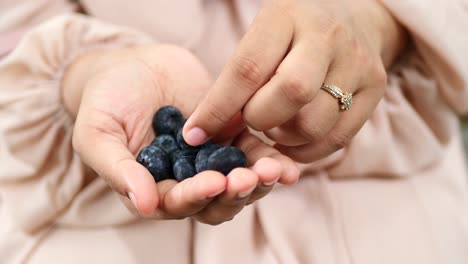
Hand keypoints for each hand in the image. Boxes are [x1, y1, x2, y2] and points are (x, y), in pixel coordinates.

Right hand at [63, 45, 298, 223]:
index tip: (213, 182)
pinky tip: (286, 163)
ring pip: (240, 183)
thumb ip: (116, 169)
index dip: (196, 197)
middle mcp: (186, 180)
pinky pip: (253, 153)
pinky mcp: (231, 135)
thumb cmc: (105, 101)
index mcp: (154, 188)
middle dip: (234, 193)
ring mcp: (211, 159)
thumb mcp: (96, 133)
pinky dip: (270, 160)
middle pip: (216, 202)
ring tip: (274, 170)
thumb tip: (144, 203)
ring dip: (259, 182)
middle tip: (248, 178)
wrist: (132, 66)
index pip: (177, 204)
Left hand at [183, 0, 406, 162]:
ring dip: (282, 138)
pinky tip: (292, 140)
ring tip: (274, 126)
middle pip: (289, 94)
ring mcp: (356, 62)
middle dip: (258, 120)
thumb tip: (205, 131)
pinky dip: (305, 151)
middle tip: (251, 121)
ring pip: (313, 123)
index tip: (195, 135)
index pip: (247, 69)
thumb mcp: (262, 36)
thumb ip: (238, 77)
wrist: (352, 17)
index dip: (218, 108)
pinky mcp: (375, 87)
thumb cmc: (292, 32)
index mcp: (286, 16)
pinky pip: (337, 139)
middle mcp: (326, 36)